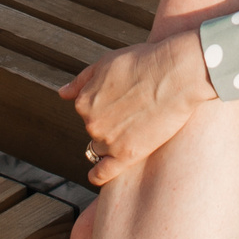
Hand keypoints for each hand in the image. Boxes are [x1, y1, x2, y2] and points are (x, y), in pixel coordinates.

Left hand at [59, 32, 217, 184]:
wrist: (176, 73)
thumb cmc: (145, 63)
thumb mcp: (106, 63)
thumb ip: (82, 81)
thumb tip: (62, 93)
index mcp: (84, 101)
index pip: (88, 111)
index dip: (105, 105)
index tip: (123, 100)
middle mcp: (91, 123)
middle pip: (95, 129)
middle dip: (110, 122)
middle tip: (134, 111)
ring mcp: (108, 141)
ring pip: (102, 148)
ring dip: (112, 143)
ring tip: (134, 130)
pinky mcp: (127, 155)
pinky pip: (103, 173)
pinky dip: (98, 175)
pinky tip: (98, 176)